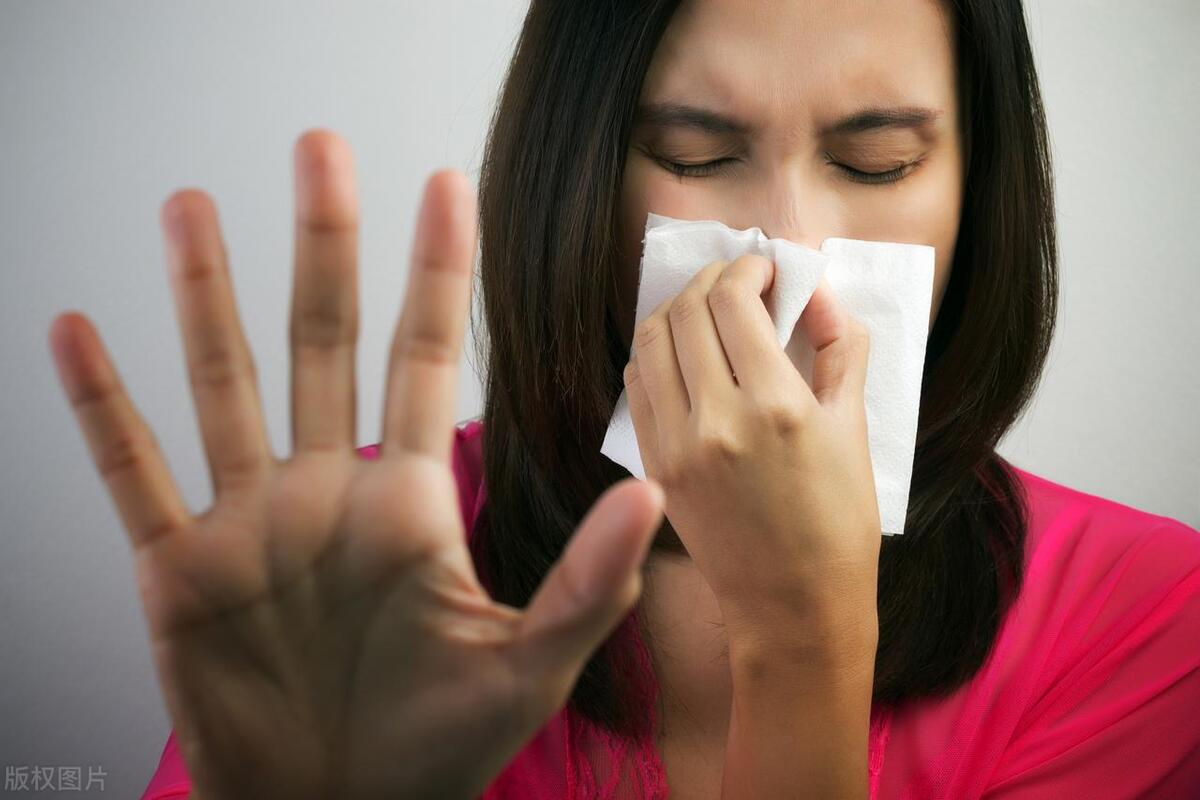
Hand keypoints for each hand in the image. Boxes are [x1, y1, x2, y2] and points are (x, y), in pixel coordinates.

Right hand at [47, 129, 664, 799]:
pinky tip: (79, 334)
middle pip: (323, 341)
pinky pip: (133, 473)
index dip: (434, 272)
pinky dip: (104, 407)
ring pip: (223, 383)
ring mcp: (250, 523)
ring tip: (193, 208)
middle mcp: (327, 492)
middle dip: (322, 246)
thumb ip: (588, 581)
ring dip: (205, 296)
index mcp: (407, 502)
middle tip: (323, 150)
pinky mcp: (181, 570)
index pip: (422, 358)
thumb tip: (652, 493)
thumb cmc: (435, 750)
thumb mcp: (527, 665)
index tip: (447, 187)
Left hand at [622, 254, 879, 654]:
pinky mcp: (656, 463)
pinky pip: (638, 383)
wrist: (792, 604)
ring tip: (707, 311)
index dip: (747, 268)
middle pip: (688, 309)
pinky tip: (683, 353)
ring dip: (677, 309)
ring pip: (652, 339)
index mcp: (775, 405)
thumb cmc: (837, 522)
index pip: (733, 299)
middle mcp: (717, 419)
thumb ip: (840, 349)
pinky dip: (656, 352)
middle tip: (738, 282)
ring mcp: (676, 443)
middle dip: (712, 279)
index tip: (765, 271)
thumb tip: (816, 294)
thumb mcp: (854, 428)